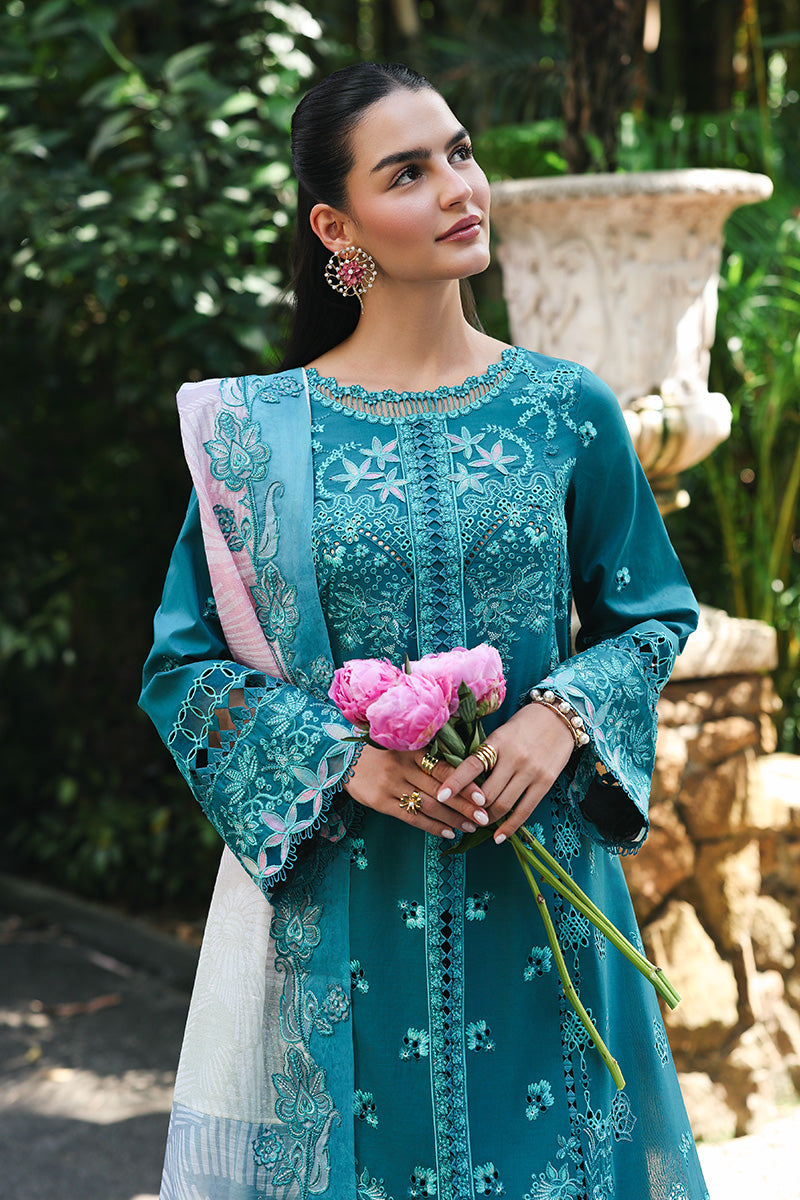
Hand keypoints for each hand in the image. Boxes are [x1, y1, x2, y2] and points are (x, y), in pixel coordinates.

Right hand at [346, 743, 489, 838]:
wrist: (344, 759)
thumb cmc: (382, 753)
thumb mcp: (403, 747)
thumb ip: (427, 757)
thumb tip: (462, 772)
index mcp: (412, 751)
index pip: (444, 769)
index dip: (465, 784)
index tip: (483, 797)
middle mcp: (402, 767)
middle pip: (440, 790)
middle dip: (464, 806)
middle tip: (484, 817)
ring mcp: (390, 785)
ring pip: (428, 806)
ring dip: (452, 819)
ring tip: (470, 827)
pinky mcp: (380, 802)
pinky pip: (411, 817)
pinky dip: (431, 826)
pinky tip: (447, 832)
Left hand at [435, 703, 575, 843]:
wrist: (560, 717)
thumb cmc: (525, 724)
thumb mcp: (501, 732)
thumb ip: (486, 754)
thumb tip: (466, 782)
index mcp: (498, 742)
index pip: (471, 765)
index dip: (455, 782)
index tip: (441, 796)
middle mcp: (514, 758)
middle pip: (486, 793)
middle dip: (471, 808)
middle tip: (461, 815)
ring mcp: (531, 771)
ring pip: (503, 805)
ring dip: (487, 819)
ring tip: (477, 823)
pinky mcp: (545, 782)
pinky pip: (525, 810)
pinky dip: (510, 827)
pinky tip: (498, 837)